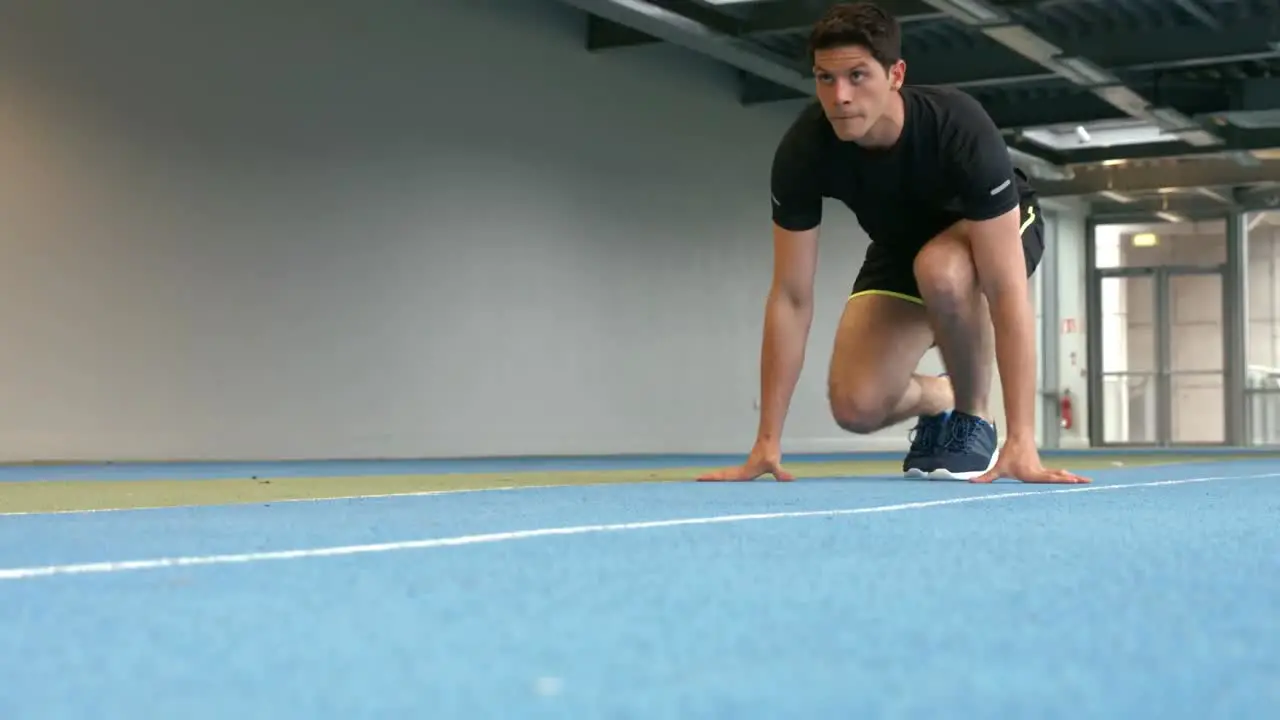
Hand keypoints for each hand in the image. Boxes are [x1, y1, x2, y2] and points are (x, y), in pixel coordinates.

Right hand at [696, 442, 794, 481]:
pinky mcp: (745, 469)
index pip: (726, 477)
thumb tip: (790, 479)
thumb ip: (780, 473)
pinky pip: (731, 475)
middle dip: (710, 479)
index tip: (702, 478)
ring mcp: (741, 470)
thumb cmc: (771, 453)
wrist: (768, 441)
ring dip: (714, 478)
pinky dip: (723, 478)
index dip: (715, 478)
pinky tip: (721, 482)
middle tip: (695, 480)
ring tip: (702, 481)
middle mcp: (740, 471)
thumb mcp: (775, 464)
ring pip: (725, 475)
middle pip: (722, 476)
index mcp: (744, 473)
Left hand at [972, 438, 1089, 483]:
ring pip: (1061, 475)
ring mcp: (1044, 470)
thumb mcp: (997, 468)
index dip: (1058, 479)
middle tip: (1086, 482)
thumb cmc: (1008, 454)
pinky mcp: (1045, 469)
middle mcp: (1040, 472)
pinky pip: (1059, 474)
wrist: (1018, 438)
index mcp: (1031, 474)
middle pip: (1058, 476)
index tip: (1069, 479)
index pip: (1047, 477)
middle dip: (1072, 480)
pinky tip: (1077, 480)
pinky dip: (1069, 478)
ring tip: (1088, 482)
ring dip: (1073, 478)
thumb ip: (985, 477)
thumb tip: (971, 482)